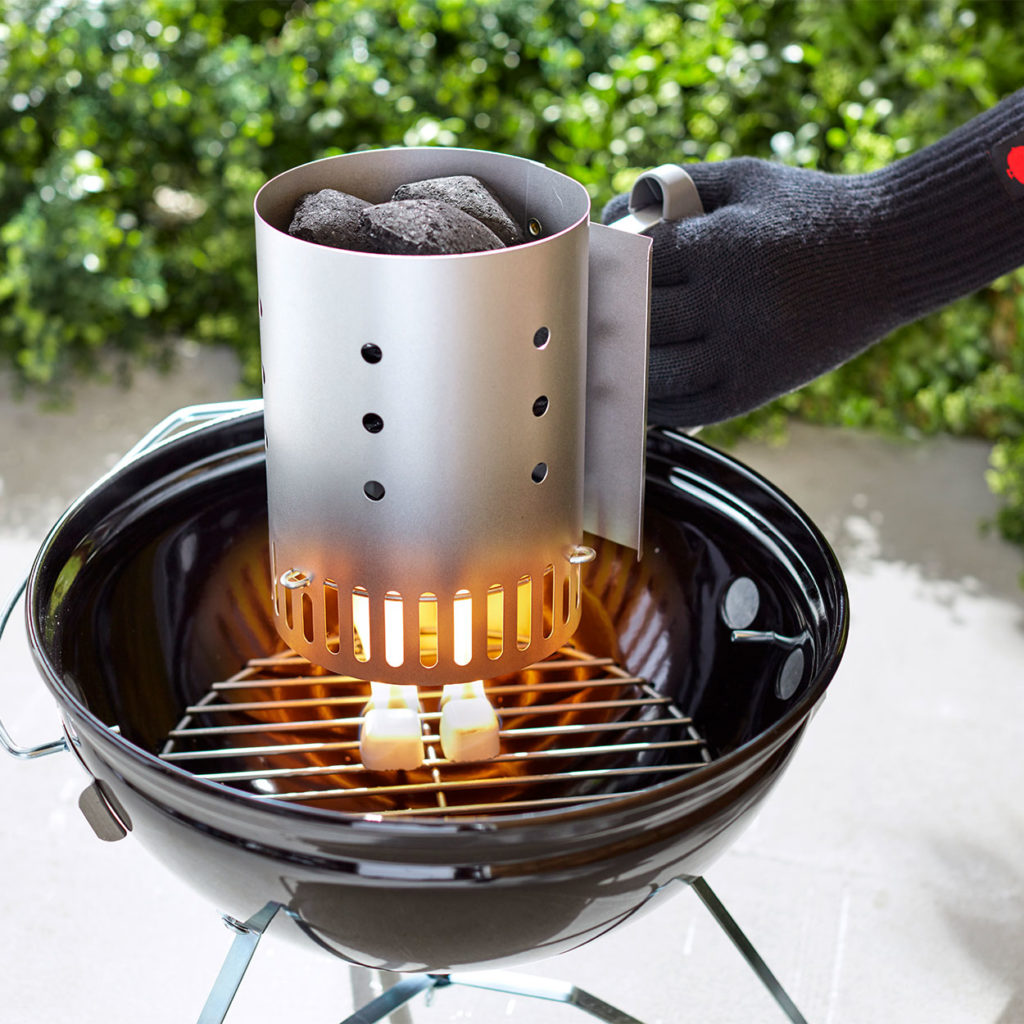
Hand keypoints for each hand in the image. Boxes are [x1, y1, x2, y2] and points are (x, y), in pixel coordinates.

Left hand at [604, 158, 898, 425]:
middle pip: (636, 322)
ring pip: (654, 374)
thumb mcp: (744, 179)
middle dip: (601, 317)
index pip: (632, 265)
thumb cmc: (807, 209)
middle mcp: (730, 304)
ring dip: (619, 367)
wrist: (890, 253)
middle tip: (575, 316)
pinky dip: (652, 401)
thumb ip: (676, 187)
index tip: (579, 271)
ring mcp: (744, 353)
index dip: (599, 268)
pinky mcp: (756, 389)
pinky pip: (685, 407)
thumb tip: (611, 215)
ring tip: (595, 356)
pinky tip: (635, 386)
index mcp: (722, 247)